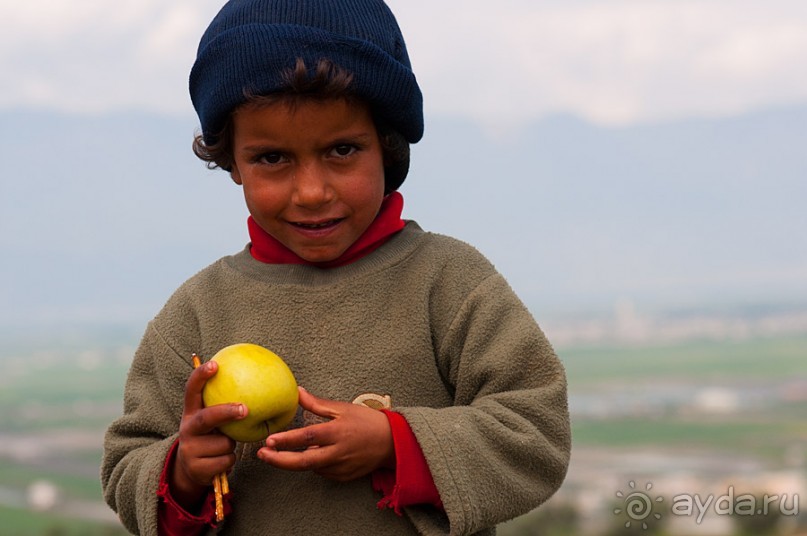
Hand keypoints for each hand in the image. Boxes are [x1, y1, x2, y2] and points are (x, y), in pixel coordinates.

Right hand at [171, 360, 246, 510]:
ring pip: (224, 443)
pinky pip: (226, 461)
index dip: (201, 376)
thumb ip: (224, 404)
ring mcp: (189, 449)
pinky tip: (221, 460)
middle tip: (244, 409)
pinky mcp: (196, 468)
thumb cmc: (210, 436)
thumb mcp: (212, 420)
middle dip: (226, 412)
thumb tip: (258, 380)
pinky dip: (230, 460)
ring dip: (232, 444)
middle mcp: (187, 429)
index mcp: (191, 412)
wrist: (190, 470)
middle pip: (206, 418)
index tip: (215, 364)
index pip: (192, 390)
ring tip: (225, 445)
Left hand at [256, 387, 394, 481]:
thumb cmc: (368, 421)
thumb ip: (317, 404)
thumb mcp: (343, 408)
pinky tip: (318, 453)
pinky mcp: (343, 477)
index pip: (307, 437)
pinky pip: (322, 471)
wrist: (393, 443)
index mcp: (336, 432)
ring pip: (311, 467)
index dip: (287, 440)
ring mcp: (340, 468)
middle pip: (303, 462)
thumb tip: (297, 392)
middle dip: (279, 460)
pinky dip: (315, 464)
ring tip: (291, 449)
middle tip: (262, 454)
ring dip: (298, 459)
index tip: (269, 440)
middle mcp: (337, 453)